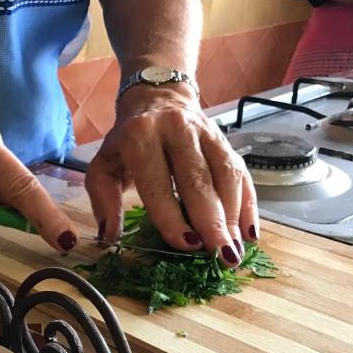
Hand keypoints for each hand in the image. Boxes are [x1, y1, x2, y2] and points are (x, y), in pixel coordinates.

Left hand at [85, 82, 258, 266]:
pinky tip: (249, 232)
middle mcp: (177, 130)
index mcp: (141, 136)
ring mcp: (206, 133)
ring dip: (234, 216)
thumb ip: (103, 201)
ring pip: (225, 176)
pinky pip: (241, 173)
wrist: (157, 96)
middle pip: (199, 180)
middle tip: (220, 256)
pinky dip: (248, 204)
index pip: (158, 183)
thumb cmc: (128, 141)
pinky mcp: (226, 142)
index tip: (187, 245)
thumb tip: (108, 239)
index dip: (173, 216)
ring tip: (234, 250)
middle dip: (212, 222)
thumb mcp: (104, 165)